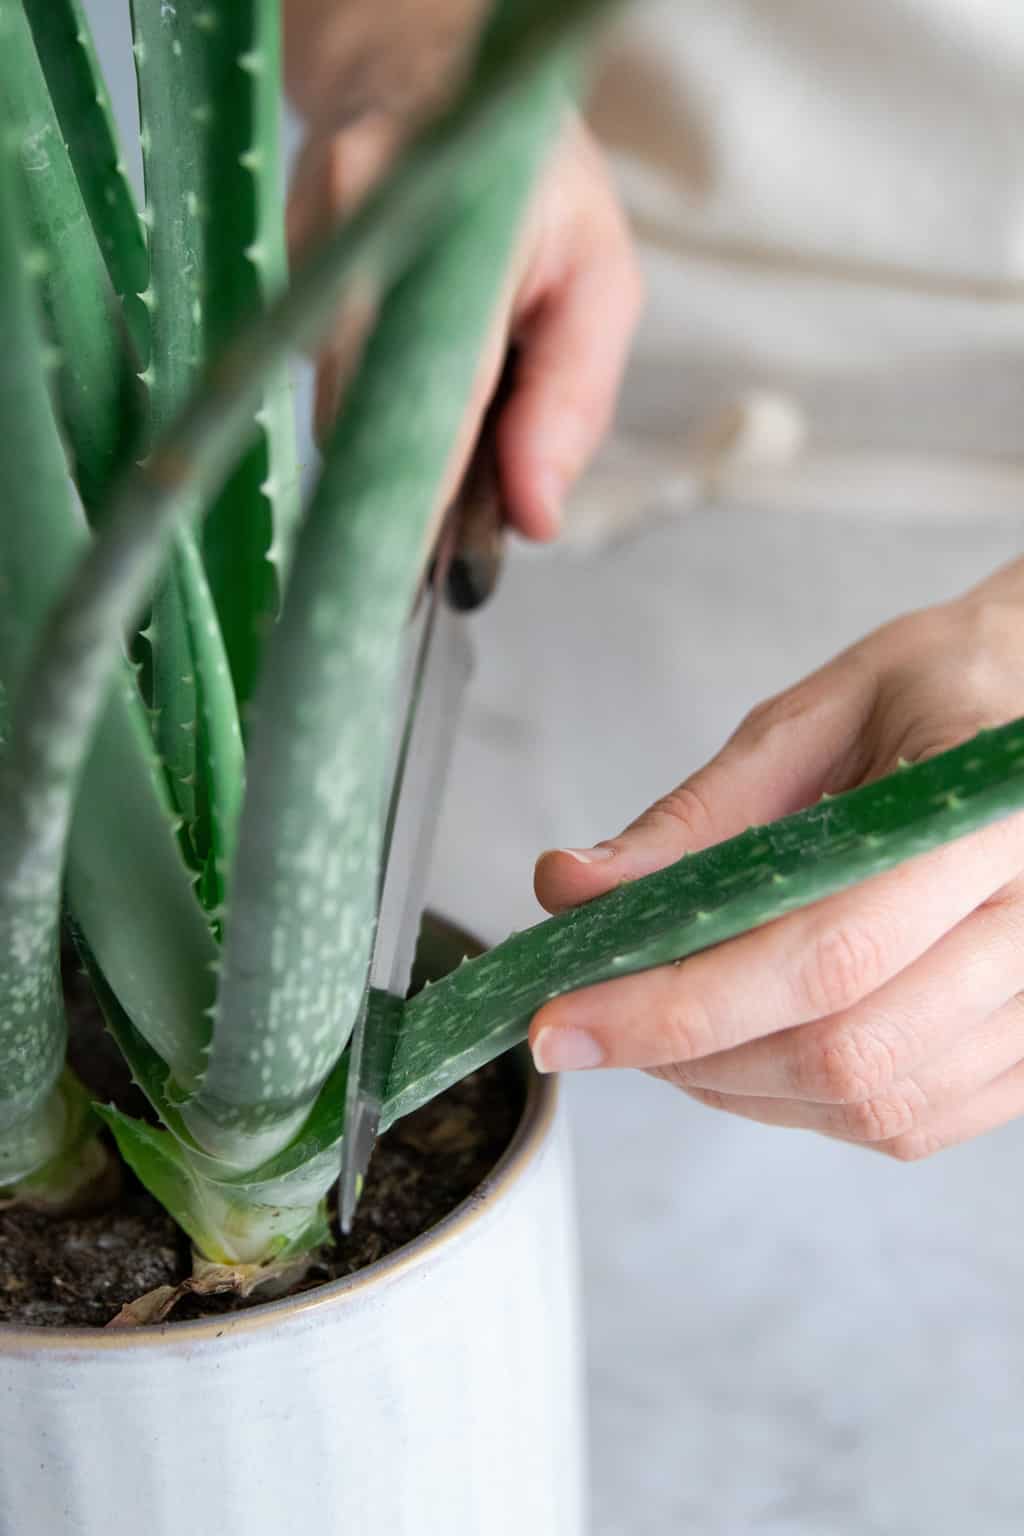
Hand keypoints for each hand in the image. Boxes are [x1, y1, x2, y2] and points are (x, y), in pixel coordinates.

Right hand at [286, 110, 642, 540]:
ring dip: (392, 444)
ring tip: (450, 425)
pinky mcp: (280, 271)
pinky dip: (370, 406)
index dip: (425, 499)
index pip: (432, 396)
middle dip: (408, 485)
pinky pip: (322, 378)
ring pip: (338, 407)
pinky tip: (407, 374)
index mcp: (456, 225)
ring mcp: (304, 245)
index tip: (422, 576)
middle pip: (363, 415)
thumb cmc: (533, 182)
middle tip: (444, 540)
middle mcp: (357, 227)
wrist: (423, 76)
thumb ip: (573, 399)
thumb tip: (533, 518)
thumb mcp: (599, 277)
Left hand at [531, 560, 1023, 1161]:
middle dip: (687, 1055)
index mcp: (991, 817)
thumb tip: (573, 889)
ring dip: (737, 1085)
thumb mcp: (812, 720)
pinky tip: (747, 1046)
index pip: (825, 954)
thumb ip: (698, 816)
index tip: (562, 1020)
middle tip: (592, 1024)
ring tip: (665, 1026)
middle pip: (845, 1051)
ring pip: (874, 1104)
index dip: (677, 1006)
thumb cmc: (937, 695)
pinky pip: (910, 1121)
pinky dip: (804, 1103)